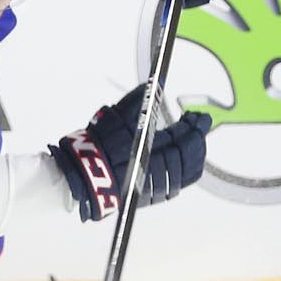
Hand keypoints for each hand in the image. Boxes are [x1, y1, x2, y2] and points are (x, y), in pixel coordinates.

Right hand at [48, 86, 212, 221]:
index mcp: (152, 151)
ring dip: (195, 154)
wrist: (82, 179)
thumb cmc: (96, 148)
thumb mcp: (114, 119)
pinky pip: (181, 183)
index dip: (194, 125)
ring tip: (193, 140)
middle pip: (191, 154)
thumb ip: (136, 102)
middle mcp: (159, 171)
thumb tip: (156, 85)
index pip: (184, 137)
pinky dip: (187, 169)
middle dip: (197, 137)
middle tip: (197, 123)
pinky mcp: (154, 196)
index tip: (198, 116)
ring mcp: (158, 186)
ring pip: (190, 171)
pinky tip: (182, 159)